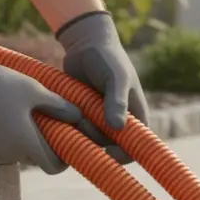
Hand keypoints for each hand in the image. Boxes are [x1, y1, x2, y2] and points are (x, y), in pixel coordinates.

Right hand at [0, 41, 85, 174]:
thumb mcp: (33, 89)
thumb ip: (59, 106)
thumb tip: (79, 117)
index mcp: (24, 142)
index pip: (52, 167)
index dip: (63, 159)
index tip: (66, 143)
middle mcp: (6, 154)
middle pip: (33, 157)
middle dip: (41, 142)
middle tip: (41, 119)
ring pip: (13, 151)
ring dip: (19, 138)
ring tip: (16, 111)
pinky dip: (0, 136)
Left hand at [55, 10, 147, 163]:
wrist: (85, 44)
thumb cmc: (108, 58)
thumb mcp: (116, 77)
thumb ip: (116, 101)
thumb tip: (117, 128)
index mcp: (134, 116)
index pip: (135, 148)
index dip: (123, 155)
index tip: (107, 151)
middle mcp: (117, 121)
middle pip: (107, 146)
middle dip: (94, 139)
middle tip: (83, 120)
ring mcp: (98, 119)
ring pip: (88, 139)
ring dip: (79, 131)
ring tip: (74, 110)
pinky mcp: (81, 114)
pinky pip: (75, 130)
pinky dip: (68, 125)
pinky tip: (64, 110)